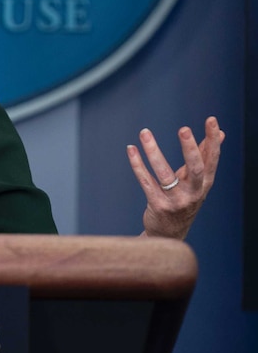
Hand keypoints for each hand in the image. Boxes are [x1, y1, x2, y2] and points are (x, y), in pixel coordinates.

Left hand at [127, 116, 223, 239]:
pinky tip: (131, 149)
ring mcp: (175, 201)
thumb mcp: (196, 180)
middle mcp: (193, 193)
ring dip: (153, 151)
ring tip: (145, 132)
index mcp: (205, 184)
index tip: (212, 120)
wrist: (168, 233)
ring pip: (164, 174)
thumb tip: (221, 133)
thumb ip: (205, 156)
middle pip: (195, 169)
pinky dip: (137, 164)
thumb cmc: (184, 198)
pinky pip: (146, 182)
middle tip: (184, 129)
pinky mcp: (157, 205)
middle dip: (190, 149)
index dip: (213, 140)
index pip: (212, 159)